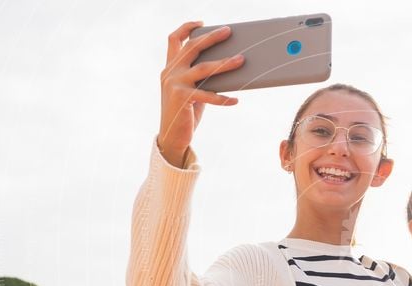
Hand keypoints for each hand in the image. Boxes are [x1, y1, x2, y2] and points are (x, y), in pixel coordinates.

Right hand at [159, 21, 244, 166]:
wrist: (172, 138)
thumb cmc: (186, 113)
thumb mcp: (192, 91)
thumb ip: (201, 78)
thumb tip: (227, 66)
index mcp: (170, 68)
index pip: (174, 40)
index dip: (187, 28)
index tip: (202, 22)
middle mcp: (170, 72)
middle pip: (192, 47)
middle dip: (212, 37)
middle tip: (229, 31)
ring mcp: (174, 84)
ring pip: (204, 68)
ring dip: (225, 63)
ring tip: (241, 59)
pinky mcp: (181, 97)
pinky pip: (208, 95)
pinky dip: (223, 98)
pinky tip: (235, 100)